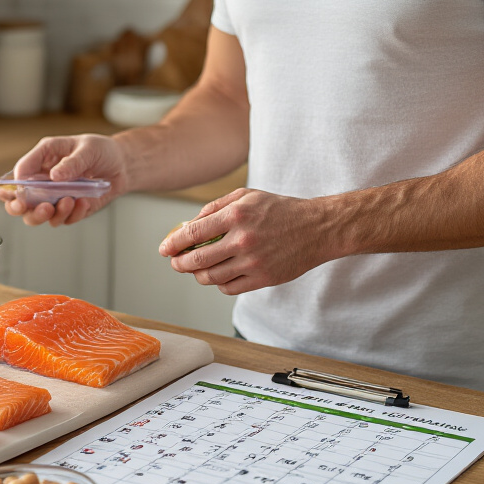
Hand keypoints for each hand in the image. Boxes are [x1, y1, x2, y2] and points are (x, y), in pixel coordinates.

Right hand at [2, 134, 128, 226]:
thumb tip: (55, 175)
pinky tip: (83, 202)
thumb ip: (72, 162)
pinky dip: (72, 214)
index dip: (13, 185)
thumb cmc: (100, 150)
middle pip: (17, 202)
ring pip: (35, 216)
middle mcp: (42, 181)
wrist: (122, 165)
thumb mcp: (87, 148)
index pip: (17, 174)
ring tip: (68, 202)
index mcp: (41, 160)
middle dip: (20, 208)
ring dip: (49, 214)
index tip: (22, 191)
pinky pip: (63, 220)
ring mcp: (53, 198)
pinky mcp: (68, 211)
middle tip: (37, 205)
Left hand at [158, 188, 338, 293]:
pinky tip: (219, 276)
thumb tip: (190, 223)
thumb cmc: (281, 209)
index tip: (164, 249)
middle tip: (175, 262)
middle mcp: (243, 240)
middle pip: (197, 260)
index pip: (192, 233)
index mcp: (236, 215)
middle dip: (180, 263)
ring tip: (196, 269)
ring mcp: (253, 262)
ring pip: (211, 278)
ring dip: (197, 275)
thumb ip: (216, 206)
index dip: (172, 243)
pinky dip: (219, 284)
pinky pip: (230, 288)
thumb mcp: (247, 195)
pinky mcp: (263, 278)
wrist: (318, 228)